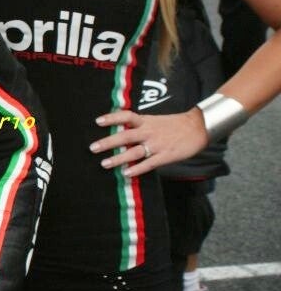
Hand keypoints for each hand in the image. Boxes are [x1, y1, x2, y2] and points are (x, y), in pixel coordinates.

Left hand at [89, 108, 207, 175]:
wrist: (198, 128)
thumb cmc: (175, 125)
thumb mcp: (155, 120)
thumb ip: (140, 125)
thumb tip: (122, 129)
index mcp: (146, 121)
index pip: (126, 116)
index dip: (112, 118)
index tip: (98, 121)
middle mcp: (149, 132)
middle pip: (125, 136)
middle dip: (108, 142)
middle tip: (93, 148)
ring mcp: (156, 144)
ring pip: (134, 152)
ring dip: (118, 159)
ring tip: (104, 164)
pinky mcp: (164, 156)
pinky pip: (148, 164)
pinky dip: (137, 169)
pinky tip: (126, 174)